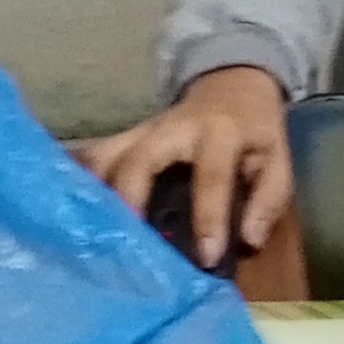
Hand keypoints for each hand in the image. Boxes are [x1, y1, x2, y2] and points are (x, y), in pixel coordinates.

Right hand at [77, 62, 291, 269]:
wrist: (232, 86)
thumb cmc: (255, 134)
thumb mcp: (278, 160)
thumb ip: (268, 200)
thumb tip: (247, 241)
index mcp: (219, 133)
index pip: (210, 175)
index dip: (208, 217)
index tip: (205, 257)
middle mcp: (172, 129)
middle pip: (139, 159)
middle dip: (129, 200)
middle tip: (124, 244)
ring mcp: (141, 132)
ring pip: (106, 155)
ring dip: (92, 192)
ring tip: (85, 232)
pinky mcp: (124, 138)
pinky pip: (95, 158)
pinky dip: (79, 181)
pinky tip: (66, 211)